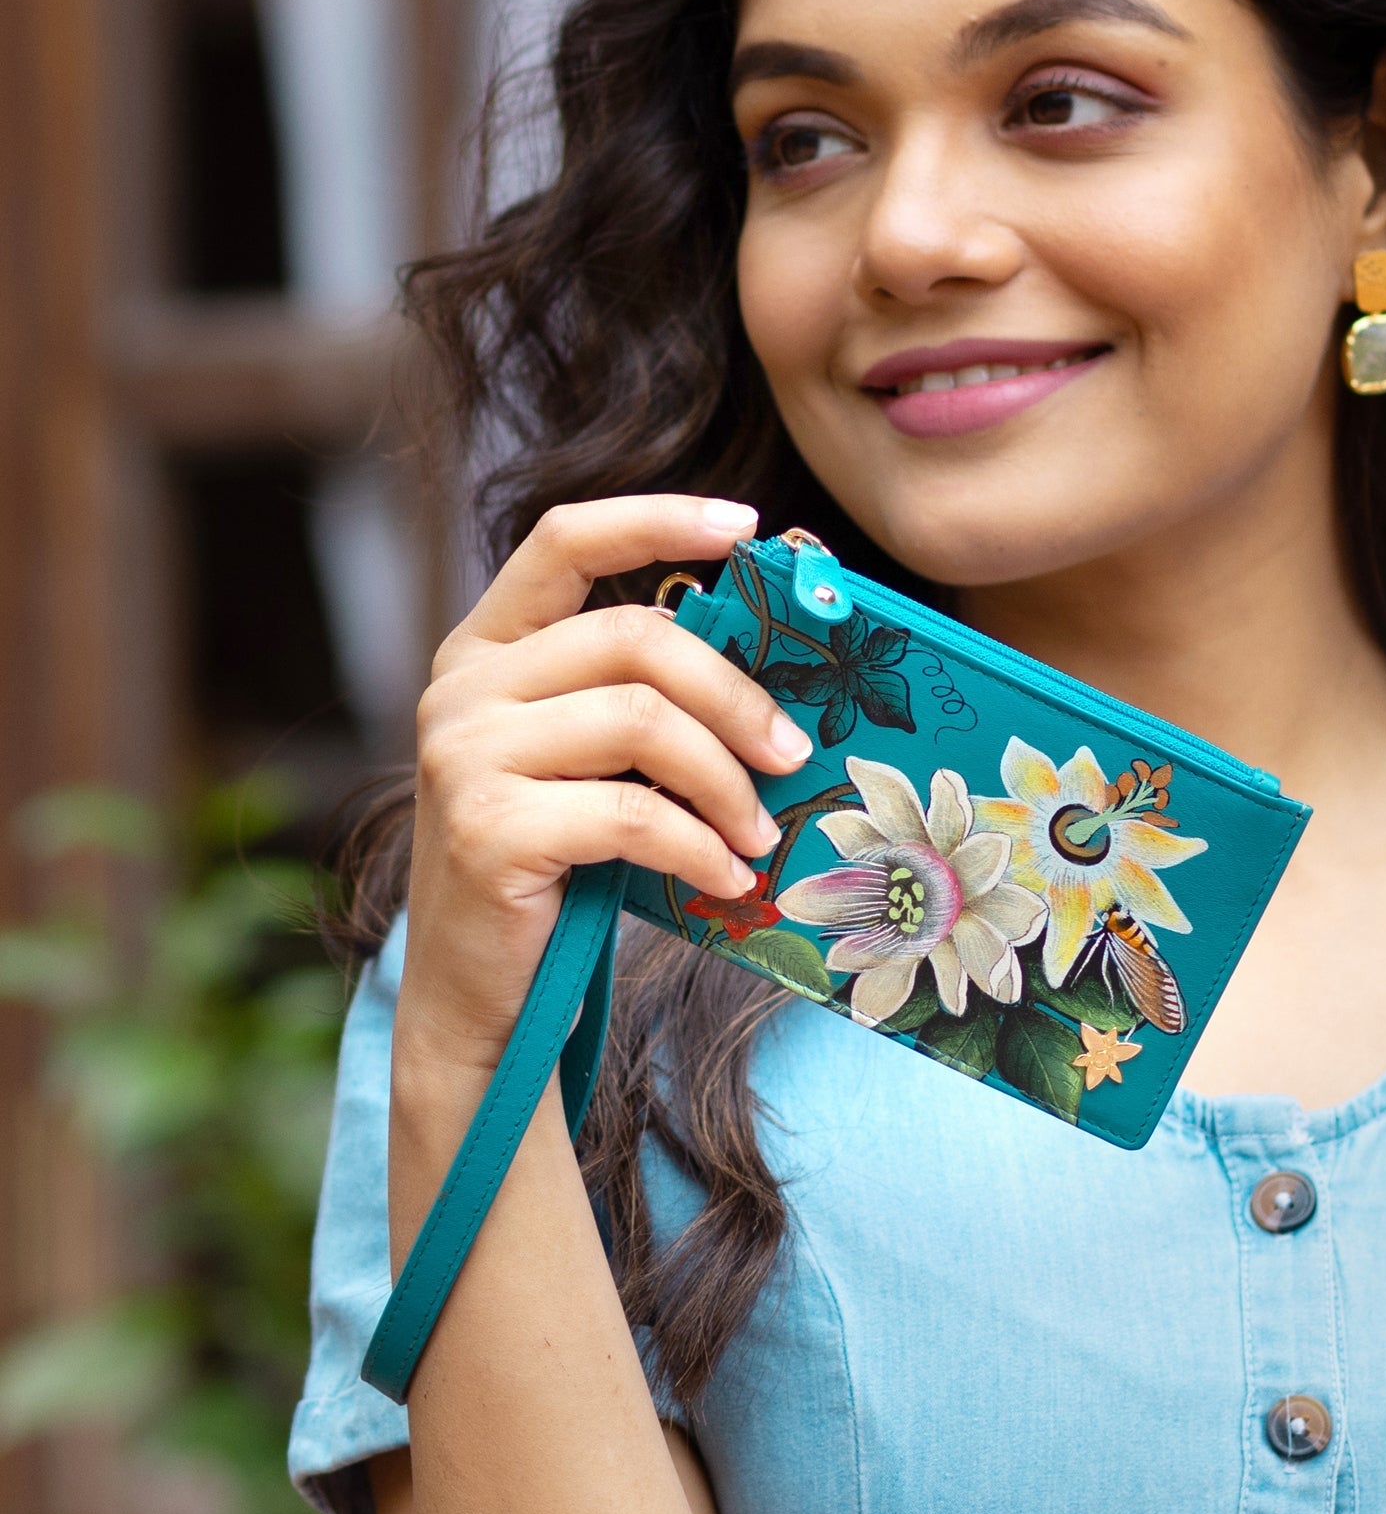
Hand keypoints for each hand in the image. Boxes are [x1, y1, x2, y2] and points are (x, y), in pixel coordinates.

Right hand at [398, 495, 814, 1076]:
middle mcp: (462, 687)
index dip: (656, 519)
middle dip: (734, 695)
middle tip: (795, 752)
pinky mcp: (486, 828)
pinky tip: (729, 877)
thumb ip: (640, 699)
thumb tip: (780, 669)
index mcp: (486, 649)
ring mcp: (464, 755)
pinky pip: (632, 814)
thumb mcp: (587, 761)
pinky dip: (700, 847)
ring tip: (762, 831)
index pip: (564, 539)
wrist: (477, 994)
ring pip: (642, 723)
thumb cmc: (556, 865)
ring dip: (728, 782)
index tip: (745, 527)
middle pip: (634, 639)